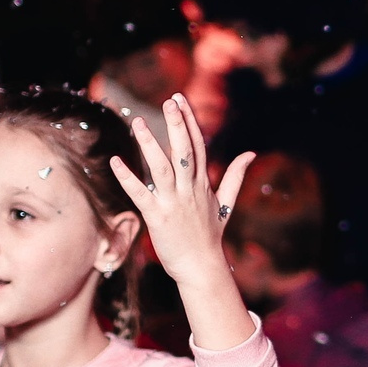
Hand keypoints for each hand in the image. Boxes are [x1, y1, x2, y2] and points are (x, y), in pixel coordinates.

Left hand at [108, 94, 255, 295]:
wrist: (202, 268)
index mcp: (203, 183)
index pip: (197, 145)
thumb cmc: (210, 235)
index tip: (179, 98)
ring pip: (163, 169)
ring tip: (139, 123)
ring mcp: (173, 203)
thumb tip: (251, 153)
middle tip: (170, 100)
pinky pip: (141, 195)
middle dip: (178, 125)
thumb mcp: (225, 203)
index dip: (188, 120)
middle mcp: (189, 189)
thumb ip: (236, 176)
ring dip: (151, 146)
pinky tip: (116, 162)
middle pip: (185, 151)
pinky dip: (128, 178)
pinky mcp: (157, 218)